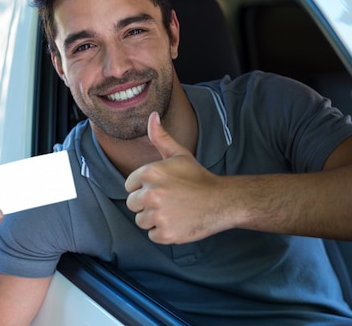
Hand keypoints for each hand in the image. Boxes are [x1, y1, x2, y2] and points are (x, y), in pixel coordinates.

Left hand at [125, 112, 230, 243]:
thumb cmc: (197, 177)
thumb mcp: (179, 154)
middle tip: (170, 200)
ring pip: (142, 221)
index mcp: (150, 172)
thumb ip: (161, 137)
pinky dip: (164, 232)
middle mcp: (151, 193)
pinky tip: (178, 222)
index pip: (130, 186)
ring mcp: (158, 215)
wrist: (221, 201)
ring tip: (175, 211)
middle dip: (148, 204)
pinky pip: (152, 235)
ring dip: (155, 219)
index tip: (164, 187)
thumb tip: (151, 115)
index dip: (145, 187)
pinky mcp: (165, 234)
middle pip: (133, 204)